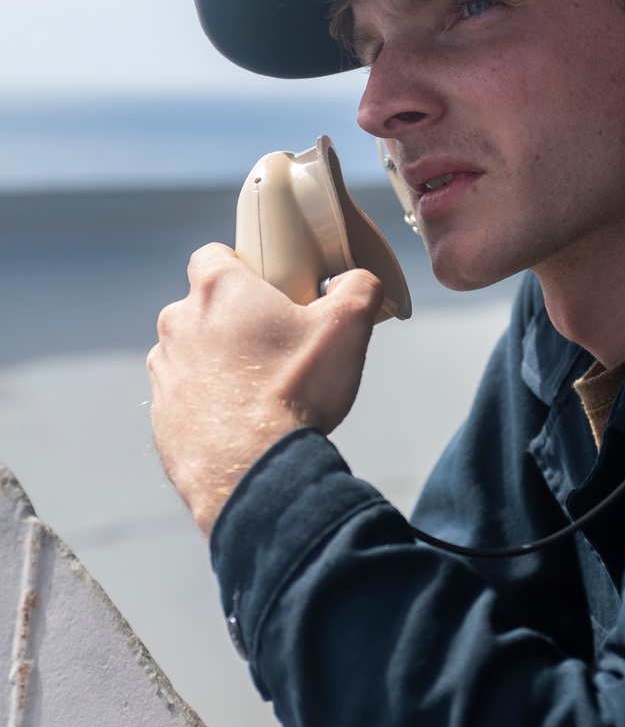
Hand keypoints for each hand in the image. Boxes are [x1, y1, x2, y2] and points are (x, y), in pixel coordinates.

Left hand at [148, 244, 382, 533]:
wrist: (255, 471)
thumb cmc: (296, 393)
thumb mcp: (348, 329)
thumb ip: (359, 288)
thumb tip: (356, 281)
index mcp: (218, 291)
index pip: (213, 255)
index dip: (242, 268)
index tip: (268, 291)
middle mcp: (179, 323)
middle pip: (203, 307)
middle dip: (233, 321)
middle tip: (276, 347)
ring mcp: (165, 371)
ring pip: (191, 353)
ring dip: (217, 363)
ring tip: (259, 391)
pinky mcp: (161, 415)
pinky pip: (185, 398)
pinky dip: (208, 405)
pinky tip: (241, 423)